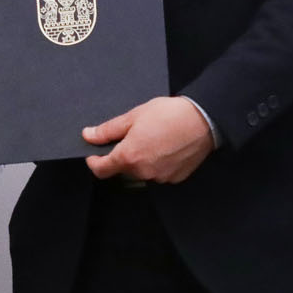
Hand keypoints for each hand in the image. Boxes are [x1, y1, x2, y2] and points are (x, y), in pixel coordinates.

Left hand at [84, 96, 214, 183]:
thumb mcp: (133, 116)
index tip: (95, 153)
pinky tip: (165, 147)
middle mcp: (143, 172)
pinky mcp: (175, 178)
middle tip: (132, 136)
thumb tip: (88, 136)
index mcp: (129, 157)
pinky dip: (157, 163)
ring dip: (141, 160)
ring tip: (153, 139)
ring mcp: (160, 177)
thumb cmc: (169, 114)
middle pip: (122, 170)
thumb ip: (108, 130)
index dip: (94, 161)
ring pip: (141, 172)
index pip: (101, 170)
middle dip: (122, 156)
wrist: (203, 119)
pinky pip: (159, 173)